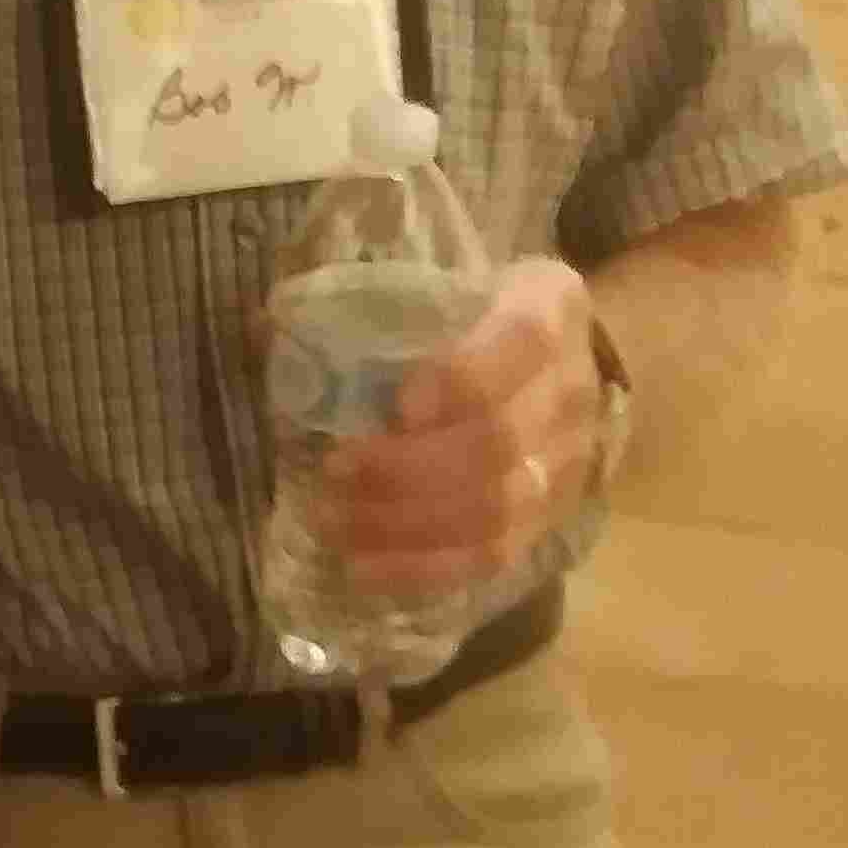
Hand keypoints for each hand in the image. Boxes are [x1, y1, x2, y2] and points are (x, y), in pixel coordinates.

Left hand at [331, 255, 599, 594]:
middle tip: (332, 473)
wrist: (584, 361)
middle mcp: (570, 391)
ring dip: (403, 524)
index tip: (396, 406)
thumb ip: (384, 299)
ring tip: (332, 522)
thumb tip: (264, 322)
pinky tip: (364, 566)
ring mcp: (568, 463)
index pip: (522, 341)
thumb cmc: (489, 315)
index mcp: (550, 310)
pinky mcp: (550, 518)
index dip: (461, 380)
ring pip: (495, 510)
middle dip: (405, 469)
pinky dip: (423, 567)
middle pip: (499, 443)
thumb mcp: (460, 281)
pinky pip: (493, 556)